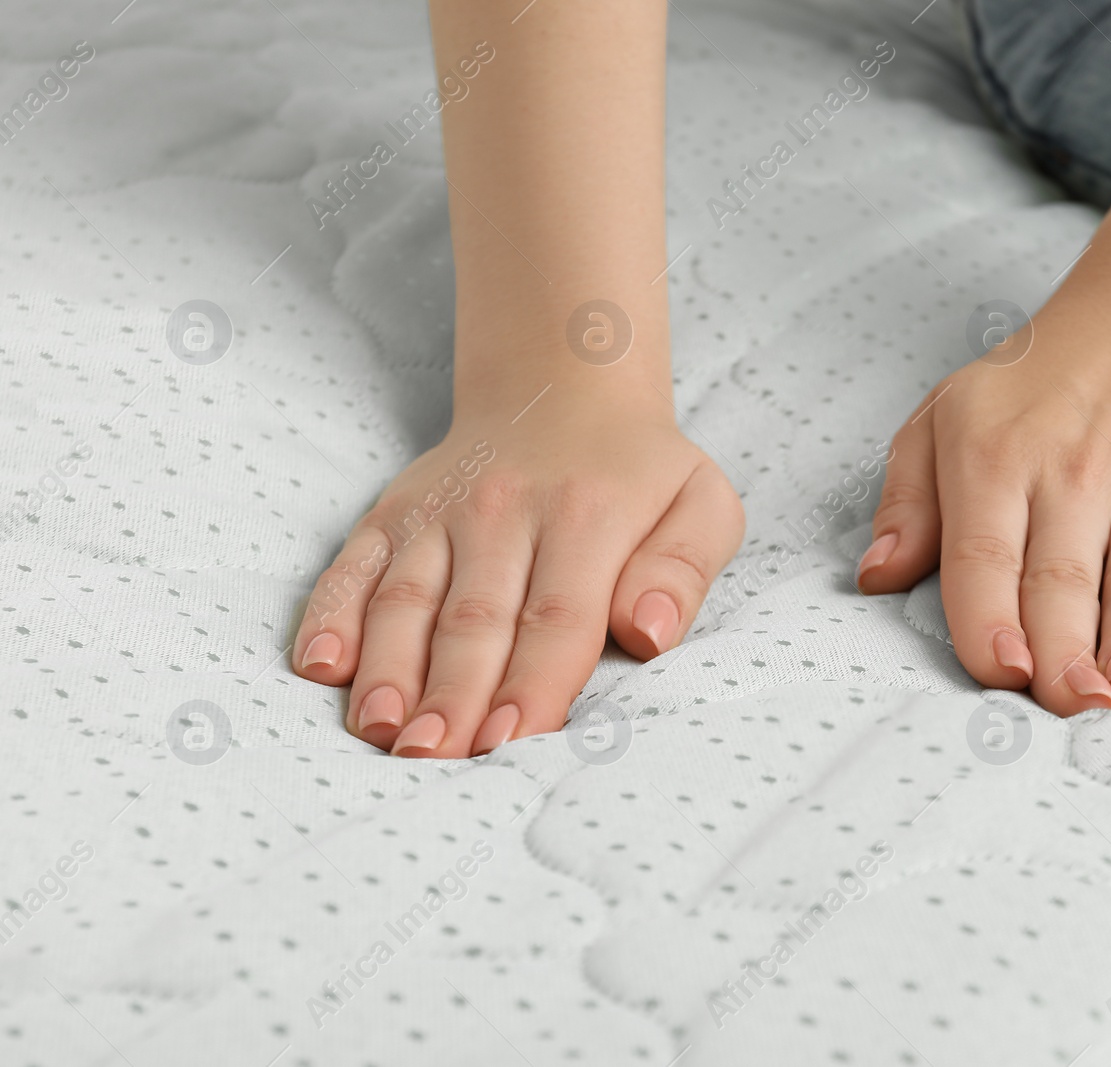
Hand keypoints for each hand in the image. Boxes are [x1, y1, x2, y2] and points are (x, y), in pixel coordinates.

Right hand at [290, 386, 743, 756]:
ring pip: (407, 598)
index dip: (530, 683)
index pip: (556, 617)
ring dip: (388, 668)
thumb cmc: (640, 471)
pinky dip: (331, 614)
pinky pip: (354, 566)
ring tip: (380, 729)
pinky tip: (321, 665)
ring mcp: (440, 511)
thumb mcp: (701, 503)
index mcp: (586, 517)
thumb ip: (683, 568)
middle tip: (434, 757)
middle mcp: (503, 512)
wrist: (565, 388)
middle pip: (474, 619)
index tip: (509, 740)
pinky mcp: (394, 513)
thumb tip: (651, 632)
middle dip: (451, 694)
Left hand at [857, 294, 1110, 713]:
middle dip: (1065, 653)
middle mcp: (1075, 470)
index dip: (991, 617)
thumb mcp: (943, 422)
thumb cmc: (1030, 390)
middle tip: (1067, 706)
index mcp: (994, 459)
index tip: (1001, 671)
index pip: (985, 554)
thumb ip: (907, 505)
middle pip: (1065, 580)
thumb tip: (875, 577)